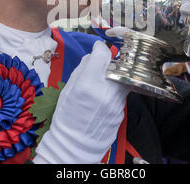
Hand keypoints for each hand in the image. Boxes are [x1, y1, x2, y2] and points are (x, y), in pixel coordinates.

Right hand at [33, 41, 129, 162]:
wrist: (76, 143)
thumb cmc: (67, 116)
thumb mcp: (68, 89)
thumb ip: (82, 70)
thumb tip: (92, 56)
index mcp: (87, 84)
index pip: (101, 54)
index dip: (99, 48)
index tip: (98, 47)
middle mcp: (105, 91)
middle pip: (115, 64)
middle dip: (108, 61)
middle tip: (100, 64)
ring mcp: (116, 102)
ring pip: (121, 77)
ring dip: (113, 75)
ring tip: (101, 81)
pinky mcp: (122, 110)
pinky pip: (121, 92)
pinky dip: (114, 89)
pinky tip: (104, 95)